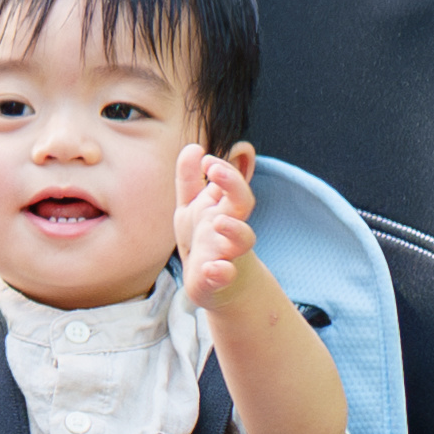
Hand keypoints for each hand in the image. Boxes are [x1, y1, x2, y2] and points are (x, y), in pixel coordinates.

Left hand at [172, 138, 255, 308]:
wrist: (216, 286)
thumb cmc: (204, 240)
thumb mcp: (191, 207)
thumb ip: (190, 179)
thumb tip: (194, 147)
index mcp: (223, 208)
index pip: (232, 183)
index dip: (223, 170)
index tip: (207, 161)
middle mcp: (229, 228)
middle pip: (243, 202)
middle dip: (233, 184)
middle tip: (216, 171)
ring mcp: (227, 253)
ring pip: (243, 240)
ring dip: (234, 229)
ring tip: (219, 222)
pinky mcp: (218, 279)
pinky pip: (224, 275)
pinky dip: (220, 273)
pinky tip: (211, 269)